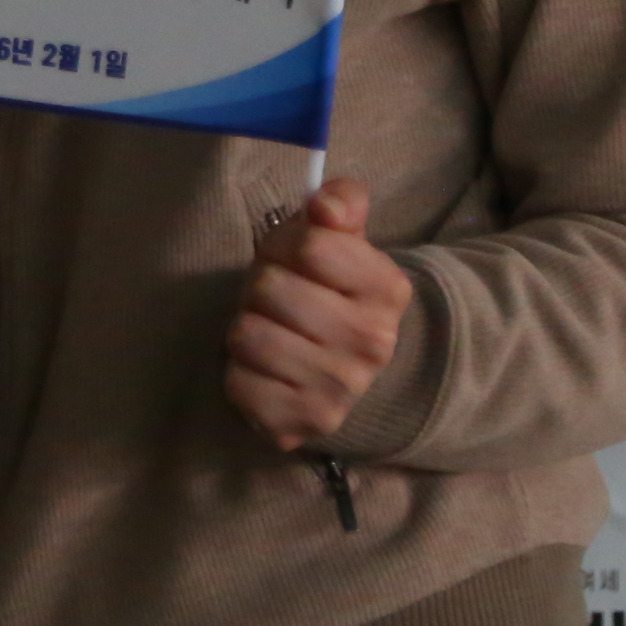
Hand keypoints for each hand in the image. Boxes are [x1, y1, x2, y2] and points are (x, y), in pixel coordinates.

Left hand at [225, 178, 410, 451]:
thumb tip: (326, 206)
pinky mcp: (303, 422)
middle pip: (270, 286)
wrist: (337, 371)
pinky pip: (238, 382)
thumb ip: (340, 203)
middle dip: (260, 287)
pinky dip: (240, 372)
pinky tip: (264, 370)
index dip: (286, 245)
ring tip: (270, 332)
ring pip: (247, 334)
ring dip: (247, 327)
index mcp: (387, 290)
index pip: (311, 244)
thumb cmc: (325, 291)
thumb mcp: (339, 239)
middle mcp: (373, 343)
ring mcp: (341, 389)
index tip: (293, 261)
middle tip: (275, 301)